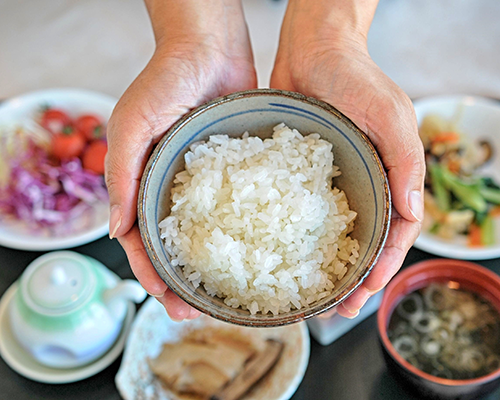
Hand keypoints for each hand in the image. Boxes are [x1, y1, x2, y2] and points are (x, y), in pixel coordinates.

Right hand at [105, 0, 256, 320]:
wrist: (209, 48)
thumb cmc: (164, 79)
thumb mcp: (133, 123)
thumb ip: (121, 174)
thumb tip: (117, 230)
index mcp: (142, 183)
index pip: (141, 242)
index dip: (152, 275)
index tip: (169, 303)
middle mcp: (170, 189)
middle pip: (173, 248)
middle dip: (182, 283)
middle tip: (199, 312)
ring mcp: (203, 184)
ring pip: (205, 236)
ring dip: (210, 267)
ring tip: (225, 296)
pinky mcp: (232, 173)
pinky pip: (234, 209)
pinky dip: (240, 234)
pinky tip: (255, 253)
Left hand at [271, 0, 424, 317]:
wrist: (311, 45)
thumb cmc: (355, 74)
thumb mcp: (388, 114)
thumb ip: (405, 160)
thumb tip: (412, 211)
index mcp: (391, 173)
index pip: (395, 233)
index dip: (383, 267)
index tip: (364, 294)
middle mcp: (365, 182)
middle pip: (365, 242)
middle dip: (354, 278)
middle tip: (336, 309)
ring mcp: (334, 180)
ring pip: (335, 233)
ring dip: (327, 266)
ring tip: (313, 296)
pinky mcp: (303, 173)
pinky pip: (304, 211)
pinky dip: (298, 236)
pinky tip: (283, 255)